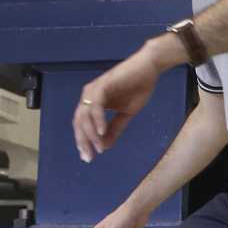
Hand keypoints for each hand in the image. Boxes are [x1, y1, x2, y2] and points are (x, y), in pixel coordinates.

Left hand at [74, 44, 165, 161]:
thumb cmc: (138, 88)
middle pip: (79, 122)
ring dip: (90, 134)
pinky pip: (96, 107)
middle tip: (90, 158)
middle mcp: (88, 96)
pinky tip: (102, 132)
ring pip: (85, 116)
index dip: (84, 141)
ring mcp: (93, 90)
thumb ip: (114, 128)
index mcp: (92, 102)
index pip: (82, 125)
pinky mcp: (102, 86)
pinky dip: (98, 120)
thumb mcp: (126, 114)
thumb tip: (104, 146)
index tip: (89, 157)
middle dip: (83, 141)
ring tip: (99, 148)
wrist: (148, 69)